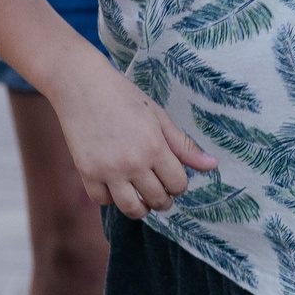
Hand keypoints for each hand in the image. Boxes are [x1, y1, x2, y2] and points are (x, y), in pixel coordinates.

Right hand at [52, 63, 215, 218]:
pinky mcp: (86, 172)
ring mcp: (107, 170)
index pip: (178, 184)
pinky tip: (116, 186)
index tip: (173, 179)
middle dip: (163, 199)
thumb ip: (184, 145)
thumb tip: (212, 165)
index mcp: (154, 147)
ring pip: (131, 208)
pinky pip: (103, 201)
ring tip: (142, 199)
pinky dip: (111, 198)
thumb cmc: (124, 97)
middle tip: (160, 191)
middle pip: (157, 199)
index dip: (179, 185)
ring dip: (141, 208)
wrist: (81, 86)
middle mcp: (132, 162)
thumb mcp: (159, 117)